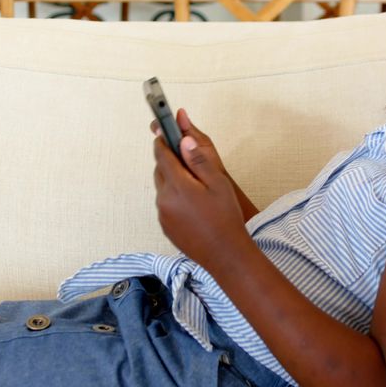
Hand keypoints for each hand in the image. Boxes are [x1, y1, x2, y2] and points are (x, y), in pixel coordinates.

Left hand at [152, 109, 251, 268]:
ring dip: (172, 181)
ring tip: (195, 187)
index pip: (161, 155)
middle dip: (170, 162)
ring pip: (162, 188)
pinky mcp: (164, 226)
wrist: (225, 254)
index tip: (164, 132)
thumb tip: (184, 141)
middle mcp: (164, 199)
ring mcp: (162, 214)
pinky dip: (173, 198)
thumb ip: (199, 161)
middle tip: (188, 161)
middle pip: (160, 171)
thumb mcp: (218, 183)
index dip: (163, 141)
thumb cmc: (225, 218)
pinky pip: (164, 204)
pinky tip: (193, 205)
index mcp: (177, 185)